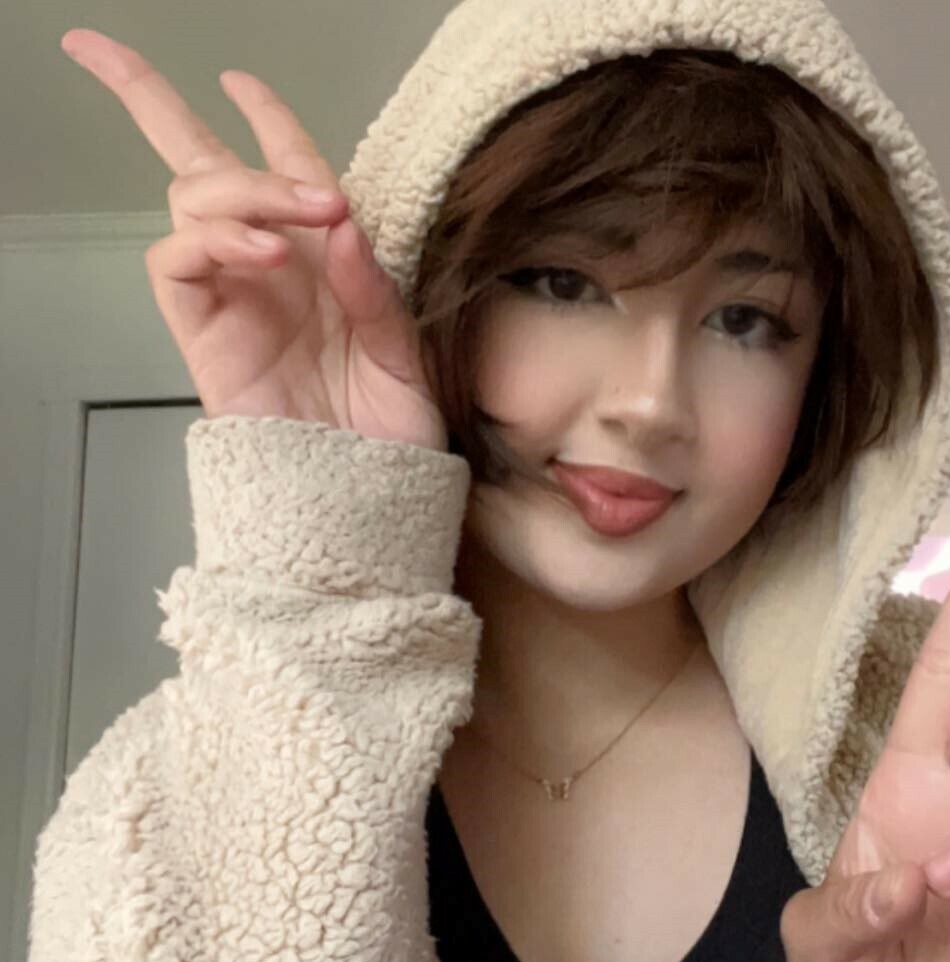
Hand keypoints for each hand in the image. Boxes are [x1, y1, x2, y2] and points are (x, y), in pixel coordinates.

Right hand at [61, 29, 446, 448]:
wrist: (369, 505)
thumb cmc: (390, 439)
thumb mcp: (405, 357)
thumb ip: (374, 290)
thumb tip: (340, 221)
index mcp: (321, 269)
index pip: (283, 175)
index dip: (266, 123)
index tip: (244, 81)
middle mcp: (271, 274)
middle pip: (200, 167)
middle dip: (156, 99)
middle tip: (233, 85)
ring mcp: (234, 300)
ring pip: (191, 198)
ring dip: (247, 186)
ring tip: (305, 212)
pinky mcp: (205, 334)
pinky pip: (176, 262)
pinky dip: (215, 239)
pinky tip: (268, 253)